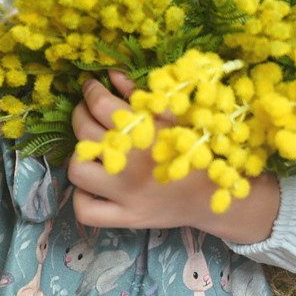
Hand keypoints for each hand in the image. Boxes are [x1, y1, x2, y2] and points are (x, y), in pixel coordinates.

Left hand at [67, 70, 281, 241]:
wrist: (218, 196)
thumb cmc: (196, 151)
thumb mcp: (176, 117)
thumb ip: (142, 95)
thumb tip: (112, 76)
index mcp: (147, 133)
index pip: (100, 105)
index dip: (91, 92)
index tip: (91, 86)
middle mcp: (132, 164)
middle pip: (84, 133)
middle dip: (80, 114)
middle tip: (87, 111)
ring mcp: (126, 195)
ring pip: (78, 171)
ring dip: (80, 156)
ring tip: (91, 148)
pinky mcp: (126, 219)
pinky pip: (85, 210)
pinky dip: (82, 197)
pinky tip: (93, 184)